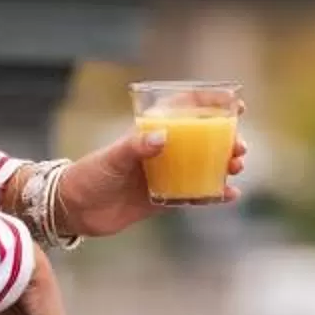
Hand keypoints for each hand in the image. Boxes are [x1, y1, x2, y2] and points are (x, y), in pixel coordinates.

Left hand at [53, 109, 249, 239]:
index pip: (185, 114)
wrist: (73, 208)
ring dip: (222, 166)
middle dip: (225, 142)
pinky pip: (192, 194)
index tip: (236, 106)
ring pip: (201, 167)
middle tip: (240, 148)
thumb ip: (136, 148)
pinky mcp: (161, 199)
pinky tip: (228, 195)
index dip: (211, 107)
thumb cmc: (89, 174)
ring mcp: (163, 175)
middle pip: (201, 142)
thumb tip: (163, 138)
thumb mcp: (112, 157)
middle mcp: (160, 153)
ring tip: (236, 169)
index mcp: (150, 134)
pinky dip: (211, 194)